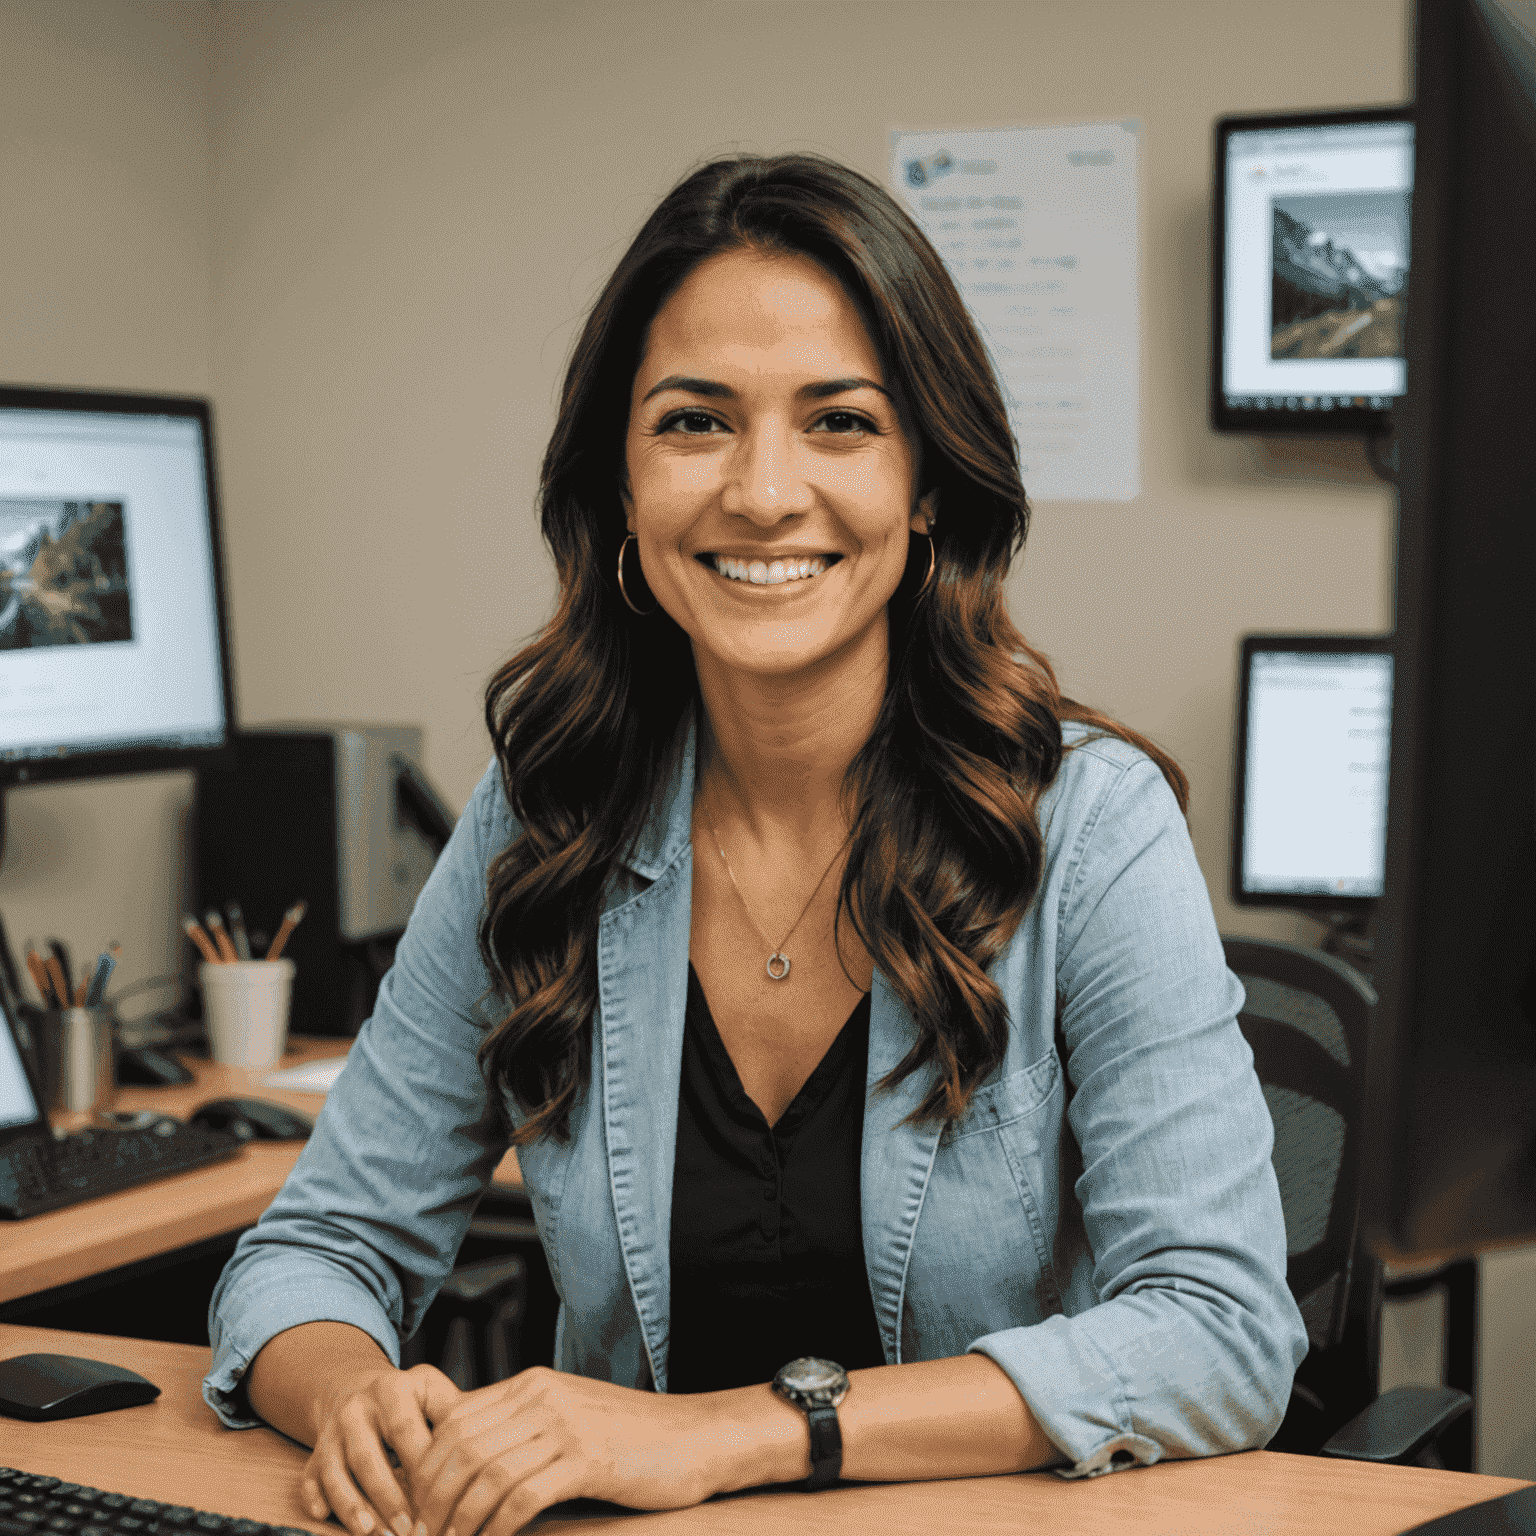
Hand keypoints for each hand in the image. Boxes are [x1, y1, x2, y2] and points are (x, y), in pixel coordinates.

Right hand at [301, 1363, 464, 1535]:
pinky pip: (309, 1478)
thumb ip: (455, 1414)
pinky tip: (323, 1518)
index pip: (406, 1431)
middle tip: (410, 1531)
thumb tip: (482, 1448)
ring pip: (336, 1473)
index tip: (442, 1498)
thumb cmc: (410, 1399)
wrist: (358, 1388)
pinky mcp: (315, 1453)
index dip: (422, 1468)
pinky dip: (315, 1499)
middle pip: (368, 1457)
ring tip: (375, 1535)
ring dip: (354, 1508)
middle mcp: (356, 1409)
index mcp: (392, 1389)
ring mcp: (331, 1432)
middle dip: (388, 1498)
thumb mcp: (433, 1392)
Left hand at [408, 1366, 720, 1535]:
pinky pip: (522, 1496)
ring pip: (485, 1474)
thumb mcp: (569, 1417)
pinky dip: (498, 1527)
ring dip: (460, 1520)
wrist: (697, 1437)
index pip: (454, 1421)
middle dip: (432, 1499)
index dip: (425, 1468)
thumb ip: (522, 1427)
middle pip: (461, 1447)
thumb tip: (467, 1462)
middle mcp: (542, 1397)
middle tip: (425, 1535)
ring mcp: (566, 1425)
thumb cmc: (631, 1438)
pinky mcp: (588, 1458)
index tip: (417, 1509)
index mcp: (532, 1385)